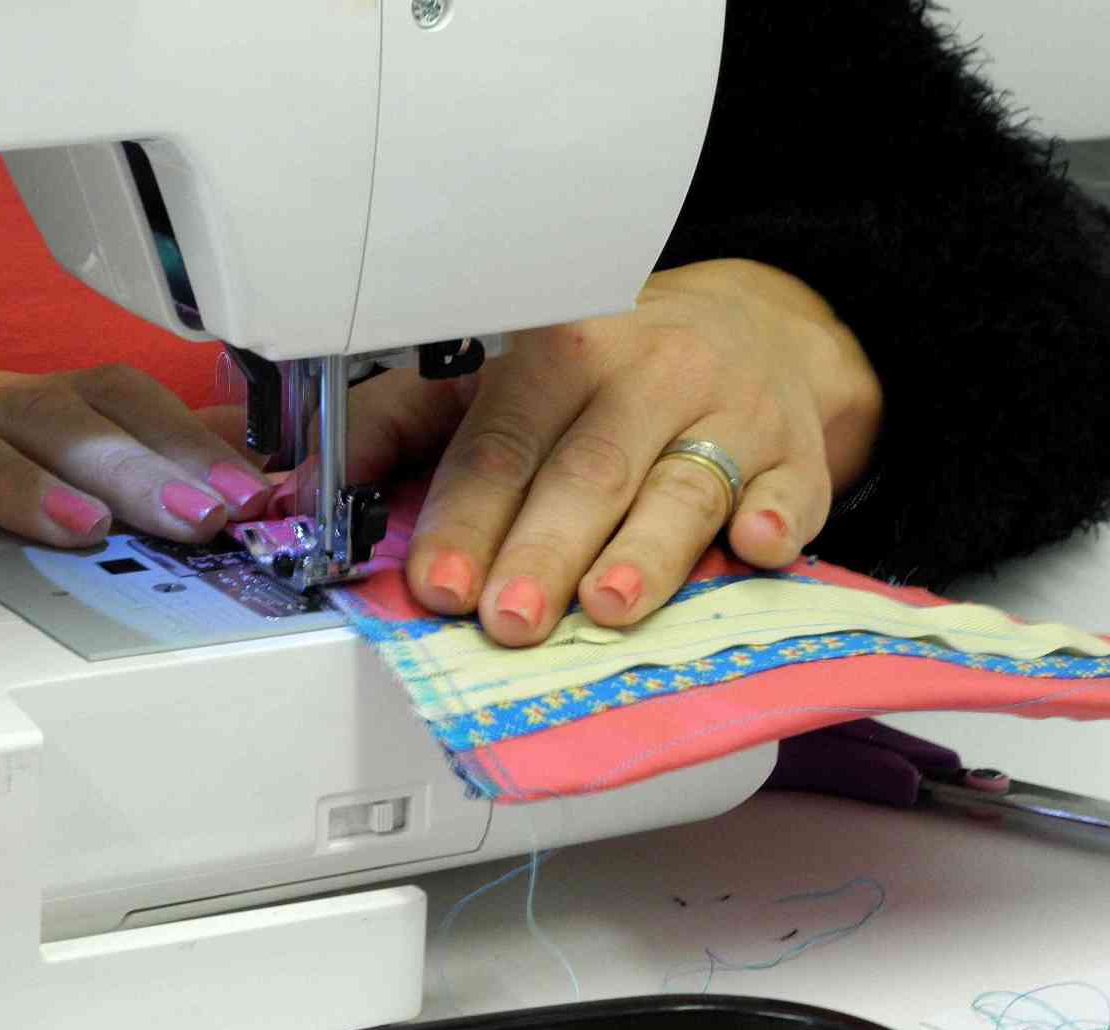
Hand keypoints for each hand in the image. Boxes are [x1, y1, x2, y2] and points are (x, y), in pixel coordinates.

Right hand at [0, 365, 271, 548]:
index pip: (122, 397)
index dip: (188, 439)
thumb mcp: (77, 466)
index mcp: (43, 405)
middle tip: (195, 517)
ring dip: (18, 482)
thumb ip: (163, 466)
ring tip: (80, 529)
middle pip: (53, 414)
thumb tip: (265, 473)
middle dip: (131, 465)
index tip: (249, 495)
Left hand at [329, 259, 882, 645]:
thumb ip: (410, 425)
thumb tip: (312, 484)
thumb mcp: (504, 377)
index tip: (439, 582)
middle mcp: (651, 372)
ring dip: (647, 551)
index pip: (506, 438)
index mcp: (564, 350)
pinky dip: (775, 519)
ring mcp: (733, 412)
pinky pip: (793, 489)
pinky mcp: (797, 454)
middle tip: (510, 617)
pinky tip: (754, 547)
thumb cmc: (607, 374)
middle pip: (591, 468)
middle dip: (546, 547)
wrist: (747, 331)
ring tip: (608, 608)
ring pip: (685, 485)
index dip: (470, 514)